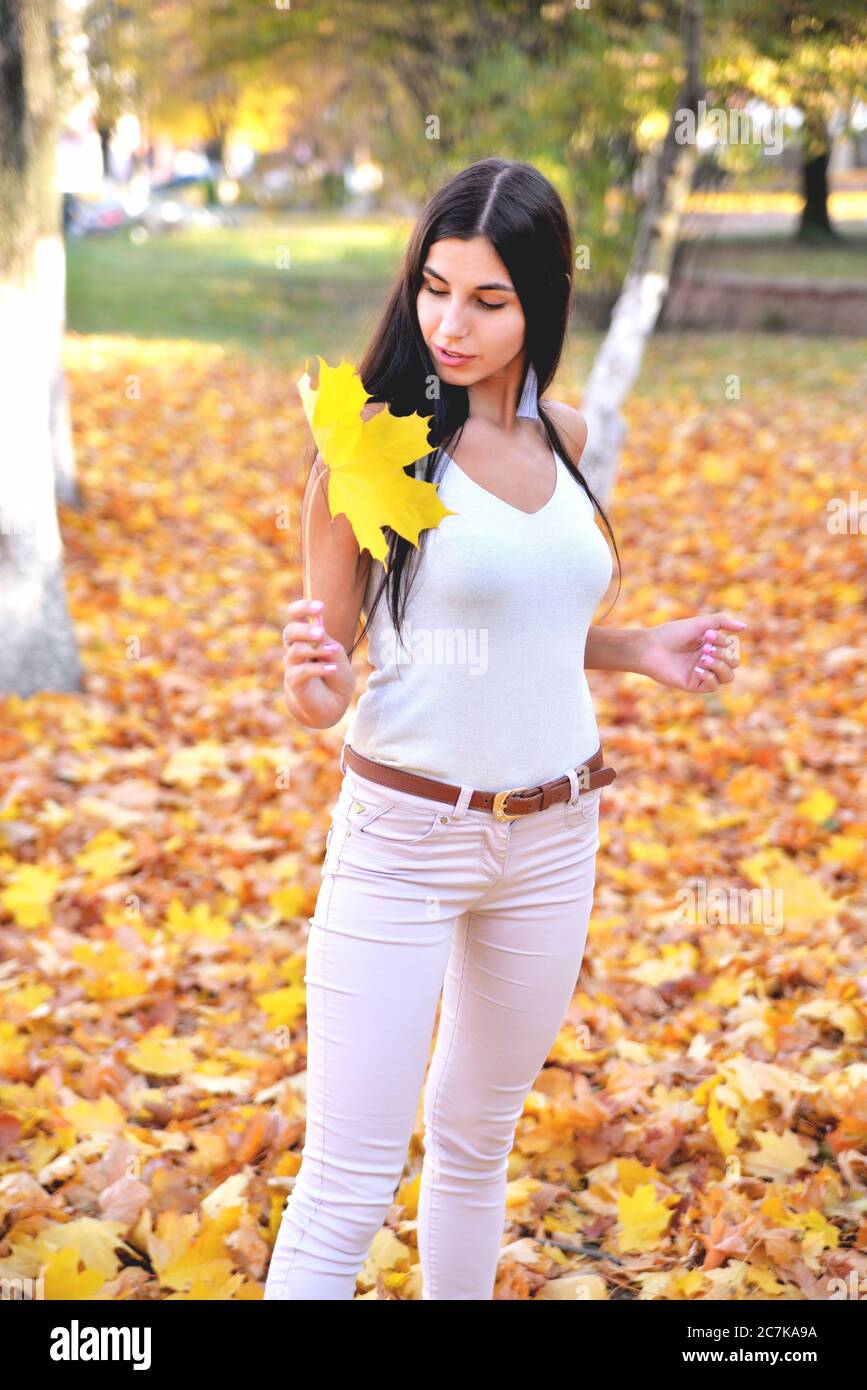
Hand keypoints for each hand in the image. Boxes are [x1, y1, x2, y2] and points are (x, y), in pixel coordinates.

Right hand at [282, 598, 354, 726]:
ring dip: (316, 649)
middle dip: (304, 629)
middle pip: (290, 631)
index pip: (296, 616)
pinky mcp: (294, 682)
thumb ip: (327, 642)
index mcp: (306, 638)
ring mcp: (292, 666)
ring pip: (296, 650)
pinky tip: (333, 668)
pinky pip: (302, 671)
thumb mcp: (337, 656)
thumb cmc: (335, 677)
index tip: (320, 606)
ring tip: (333, 652)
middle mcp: (295, 649)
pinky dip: (319, 668)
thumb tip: (318, 628)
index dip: (303, 608)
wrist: (332, 705)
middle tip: (321, 632)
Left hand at [634, 610, 747, 692]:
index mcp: (713, 645)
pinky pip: (714, 686)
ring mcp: (704, 674)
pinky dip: (710, 677)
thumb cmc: (672, 634)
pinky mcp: (695, 685)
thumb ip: (722, 622)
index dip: (724, 641)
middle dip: (724, 654)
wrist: (651, 648)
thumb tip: (745, 626)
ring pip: (728, 677)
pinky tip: (698, 669)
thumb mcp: (699, 624)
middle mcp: (710, 660)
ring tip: (703, 658)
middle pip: (734, 663)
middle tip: (705, 647)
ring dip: (720, 666)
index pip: (732, 647)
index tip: (706, 634)